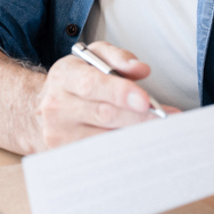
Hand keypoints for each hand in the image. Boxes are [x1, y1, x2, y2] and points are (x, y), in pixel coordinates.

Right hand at [34, 40, 176, 149]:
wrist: (45, 108)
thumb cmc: (77, 80)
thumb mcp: (93, 58)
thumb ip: (118, 57)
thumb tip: (141, 69)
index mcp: (63, 75)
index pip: (91, 84)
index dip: (119, 92)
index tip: (145, 99)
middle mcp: (56, 106)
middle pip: (103, 114)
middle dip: (138, 117)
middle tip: (167, 119)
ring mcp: (58, 134)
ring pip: (104, 139)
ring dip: (136, 136)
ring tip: (161, 133)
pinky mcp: (65, 155)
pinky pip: (101, 156)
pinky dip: (124, 152)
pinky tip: (142, 147)